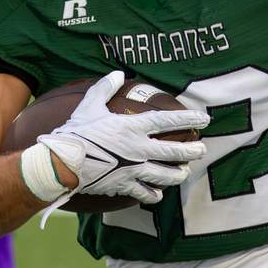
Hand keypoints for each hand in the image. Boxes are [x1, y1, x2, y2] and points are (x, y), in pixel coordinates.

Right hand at [38, 70, 208, 205]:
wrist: (63, 162)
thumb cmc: (76, 132)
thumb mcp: (89, 105)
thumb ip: (105, 88)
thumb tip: (117, 73)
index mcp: (133, 127)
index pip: (168, 121)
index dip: (189, 119)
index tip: (204, 118)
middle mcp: (139, 149)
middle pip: (175, 151)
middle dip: (192, 150)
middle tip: (202, 149)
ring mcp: (134, 170)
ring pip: (166, 175)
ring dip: (179, 174)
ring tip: (184, 172)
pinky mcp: (124, 186)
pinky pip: (145, 193)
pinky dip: (154, 194)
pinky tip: (158, 193)